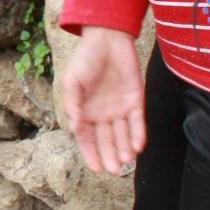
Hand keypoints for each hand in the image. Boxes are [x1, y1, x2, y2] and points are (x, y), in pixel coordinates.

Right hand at [60, 27, 145, 175]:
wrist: (107, 38)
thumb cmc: (85, 59)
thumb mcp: (72, 81)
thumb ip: (73, 104)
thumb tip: (75, 127)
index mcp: (84, 112)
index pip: (87, 139)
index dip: (91, 154)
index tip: (96, 168)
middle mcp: (102, 114)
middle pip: (106, 140)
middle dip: (110, 156)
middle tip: (113, 170)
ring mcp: (119, 108)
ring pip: (122, 135)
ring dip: (124, 148)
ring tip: (126, 161)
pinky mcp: (135, 100)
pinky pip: (137, 121)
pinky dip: (138, 134)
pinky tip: (138, 146)